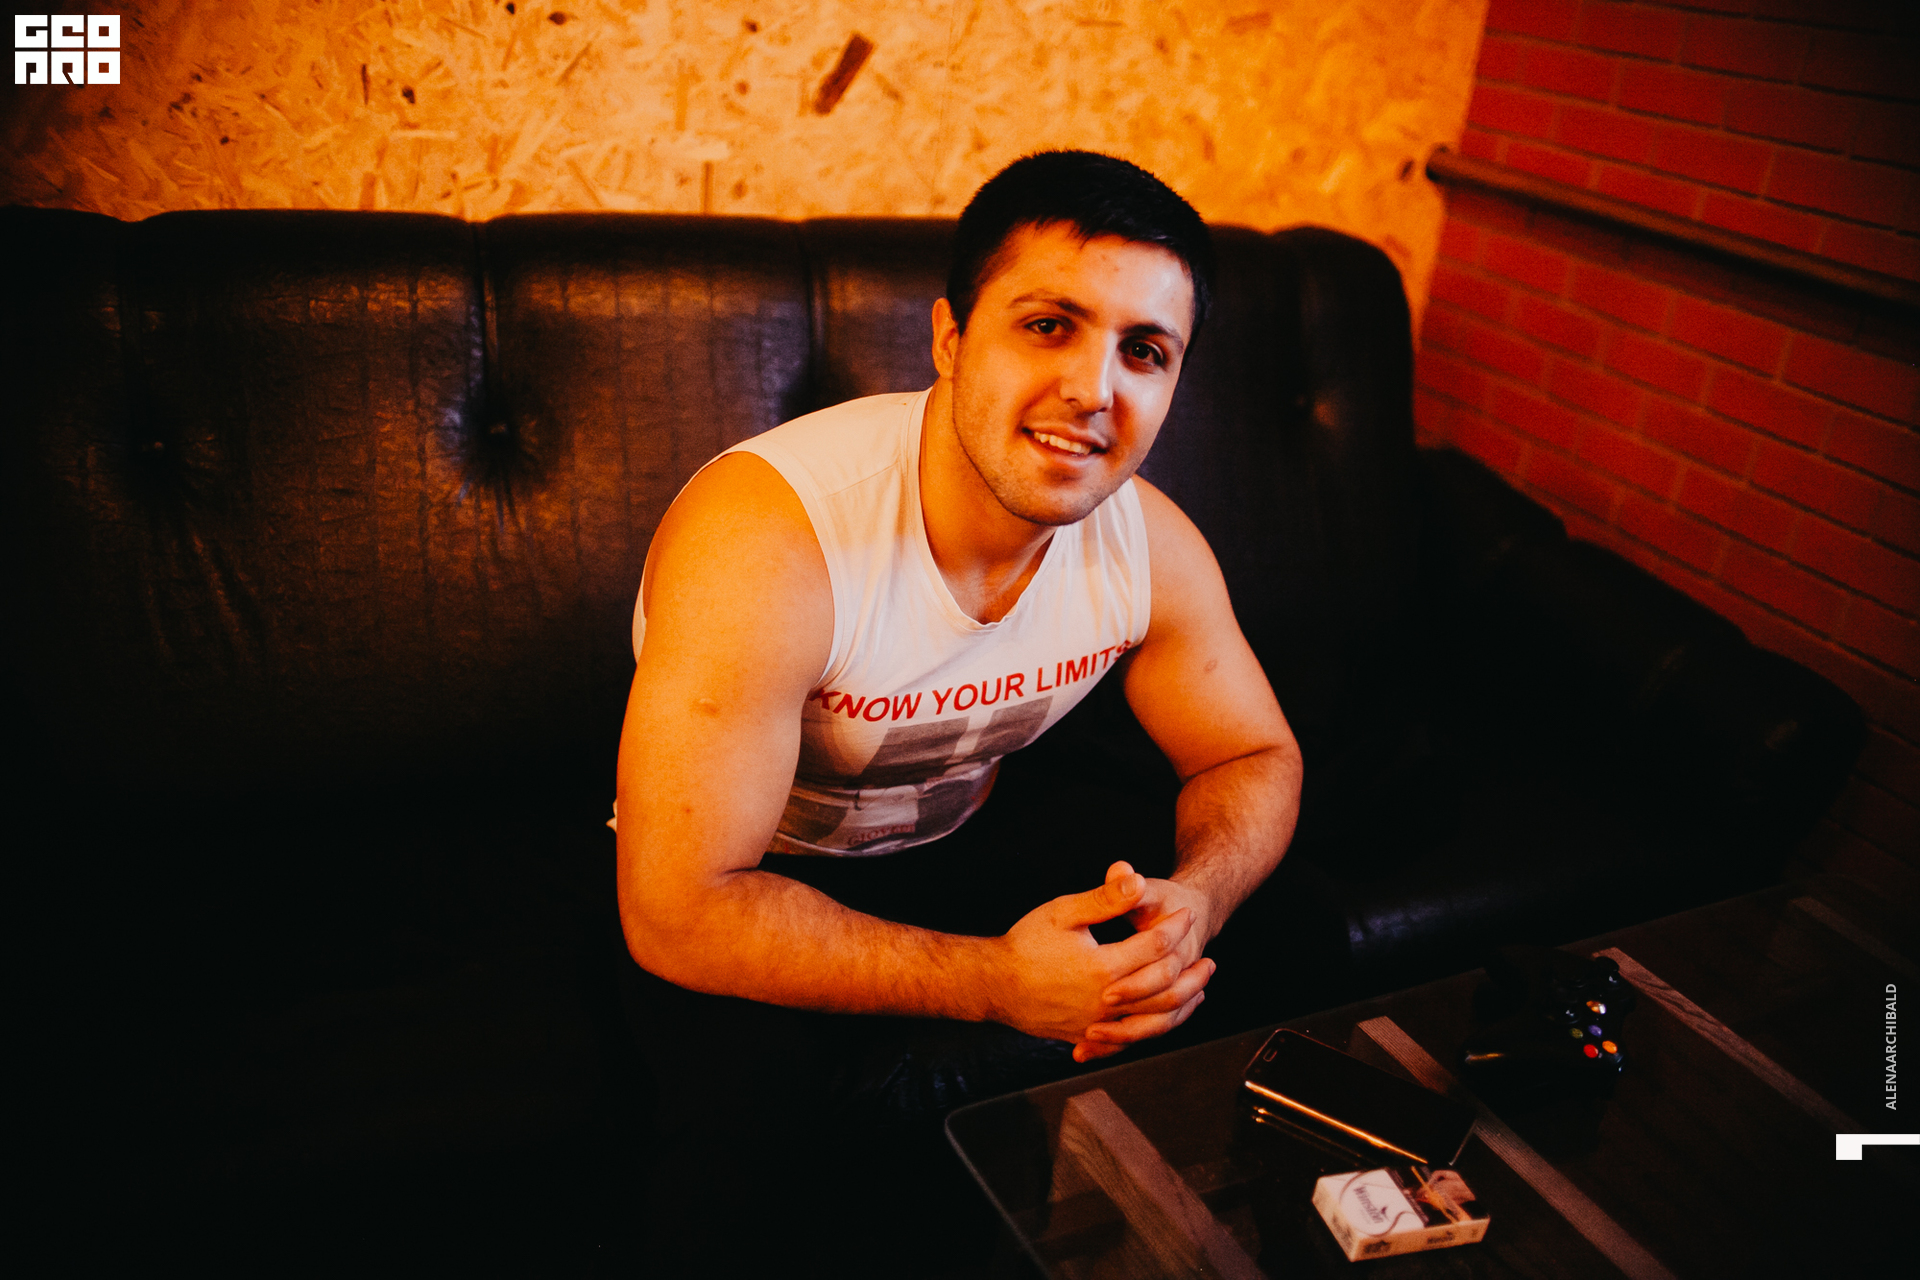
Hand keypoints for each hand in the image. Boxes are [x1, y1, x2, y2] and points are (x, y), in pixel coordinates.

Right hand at [994, 862, 1199, 1057]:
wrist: (993, 984)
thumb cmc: (1025, 945)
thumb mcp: (1063, 912)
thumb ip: (1103, 898)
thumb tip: (1135, 879)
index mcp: (1102, 968)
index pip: (1155, 946)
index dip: (1175, 926)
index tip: (1186, 914)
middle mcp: (1105, 1001)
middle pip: (1166, 990)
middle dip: (1192, 973)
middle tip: (1209, 959)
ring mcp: (1097, 1023)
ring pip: (1154, 1022)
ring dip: (1183, 1005)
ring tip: (1199, 991)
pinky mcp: (1088, 1036)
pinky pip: (1132, 1040)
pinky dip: (1155, 1028)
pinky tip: (1164, 1017)